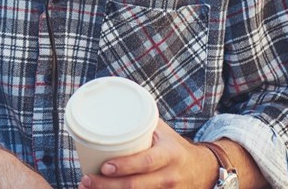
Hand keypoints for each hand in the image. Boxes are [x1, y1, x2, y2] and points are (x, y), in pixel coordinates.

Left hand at [77, 119, 216, 188]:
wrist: (202, 170)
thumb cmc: (175, 147)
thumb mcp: (163, 133)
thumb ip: (141, 122)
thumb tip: (111, 105)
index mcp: (169, 155)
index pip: (146, 163)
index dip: (125, 166)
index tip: (104, 166)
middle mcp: (169, 177)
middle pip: (135, 186)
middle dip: (107, 186)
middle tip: (86, 180)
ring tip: (86, 187)